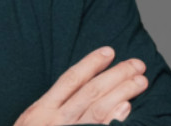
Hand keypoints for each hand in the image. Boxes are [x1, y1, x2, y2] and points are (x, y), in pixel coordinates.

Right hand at [13, 47, 147, 125]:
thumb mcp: (30, 123)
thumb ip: (50, 107)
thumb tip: (77, 91)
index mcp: (41, 111)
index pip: (70, 80)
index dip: (91, 64)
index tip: (109, 51)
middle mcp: (55, 121)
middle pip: (90, 92)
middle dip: (115, 75)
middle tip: (137, 63)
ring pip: (98, 108)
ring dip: (122, 92)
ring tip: (140, 80)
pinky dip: (114, 118)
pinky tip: (127, 106)